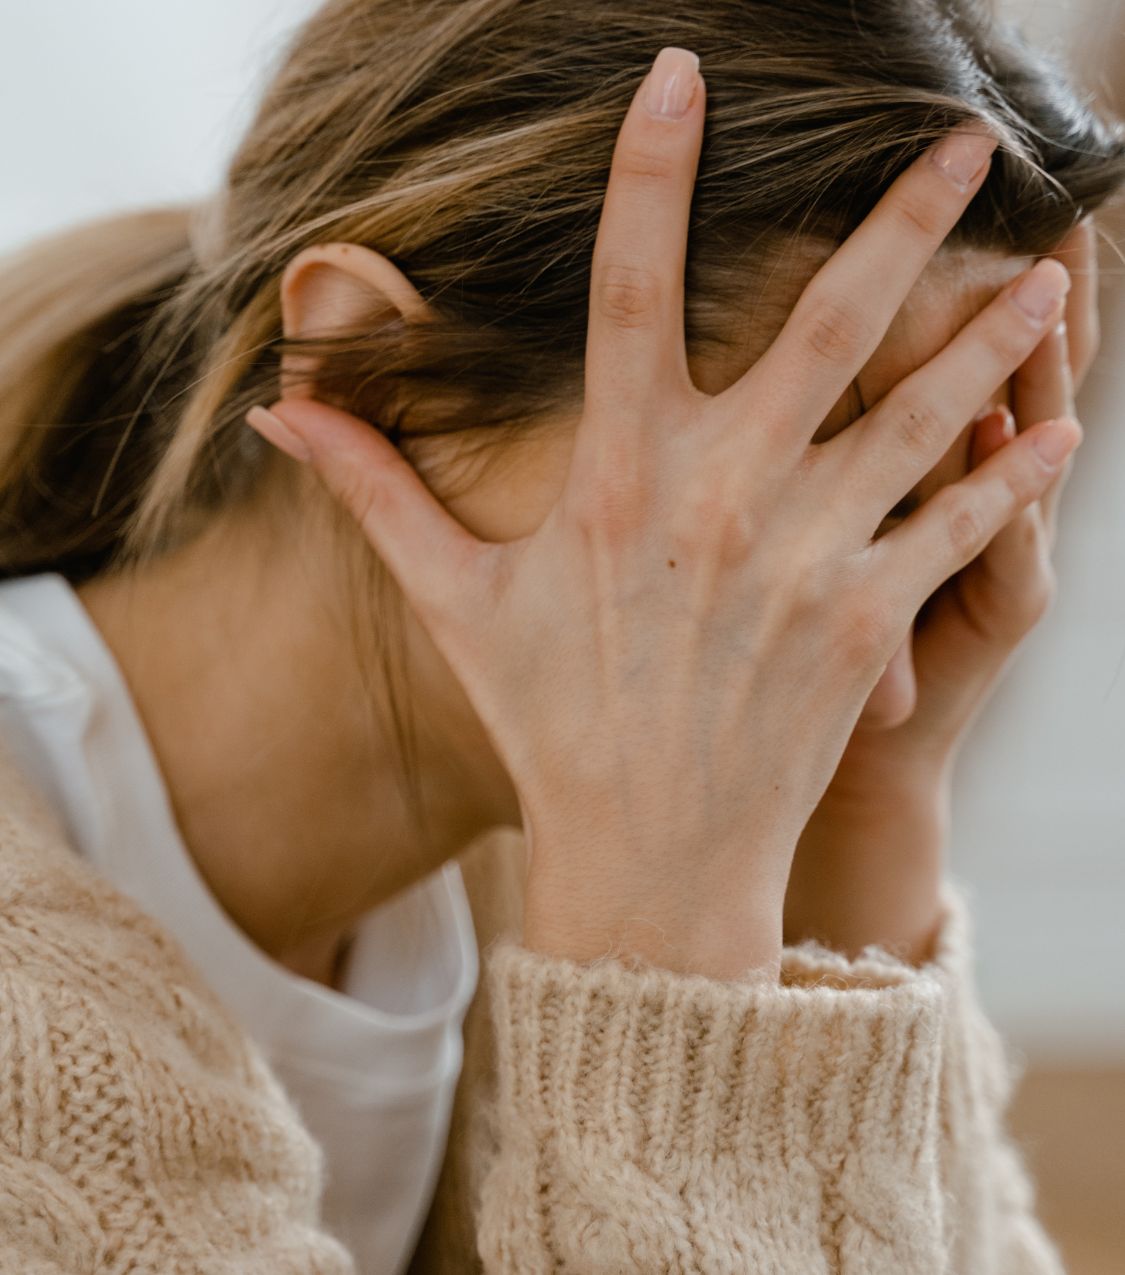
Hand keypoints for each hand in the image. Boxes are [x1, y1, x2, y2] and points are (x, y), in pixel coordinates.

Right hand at [249, 47, 1079, 979]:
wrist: (646, 857)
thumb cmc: (548, 721)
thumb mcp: (454, 600)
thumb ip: (376, 490)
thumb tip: (278, 410)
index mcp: (617, 477)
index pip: (630, 288)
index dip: (651, 173)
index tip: (682, 75)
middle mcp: (722, 498)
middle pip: (827, 320)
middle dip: (901, 218)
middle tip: (963, 135)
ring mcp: (806, 560)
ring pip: (923, 413)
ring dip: (992, 333)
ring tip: (1054, 269)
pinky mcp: (866, 624)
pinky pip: (959, 529)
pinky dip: (1016, 477)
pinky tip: (1063, 429)